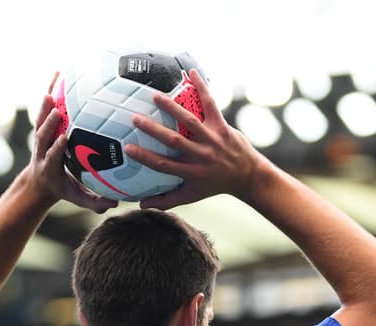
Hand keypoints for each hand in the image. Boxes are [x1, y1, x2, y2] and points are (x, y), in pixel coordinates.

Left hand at [27, 76, 117, 213]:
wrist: (40, 181)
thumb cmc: (63, 189)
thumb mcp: (77, 199)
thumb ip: (95, 203)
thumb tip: (114, 204)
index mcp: (50, 166)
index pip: (52, 156)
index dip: (56, 147)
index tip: (64, 138)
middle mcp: (41, 150)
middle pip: (42, 135)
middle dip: (48, 124)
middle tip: (57, 112)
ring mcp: (40, 137)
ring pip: (40, 119)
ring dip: (45, 105)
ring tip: (54, 88)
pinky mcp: (41, 127)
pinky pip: (44, 108)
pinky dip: (50, 91)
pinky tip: (58, 74)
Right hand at [124, 70, 269, 208]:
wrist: (248, 175)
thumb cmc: (215, 184)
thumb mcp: (192, 195)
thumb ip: (167, 199)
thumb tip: (141, 204)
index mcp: (191, 173)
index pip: (163, 165)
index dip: (145, 157)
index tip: (127, 148)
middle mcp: (201, 156)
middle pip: (174, 142)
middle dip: (154, 130)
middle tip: (134, 118)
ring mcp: (213, 140)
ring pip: (190, 121)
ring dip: (172, 108)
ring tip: (155, 96)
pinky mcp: (222, 127)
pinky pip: (211, 105)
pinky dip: (202, 88)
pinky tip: (191, 72)